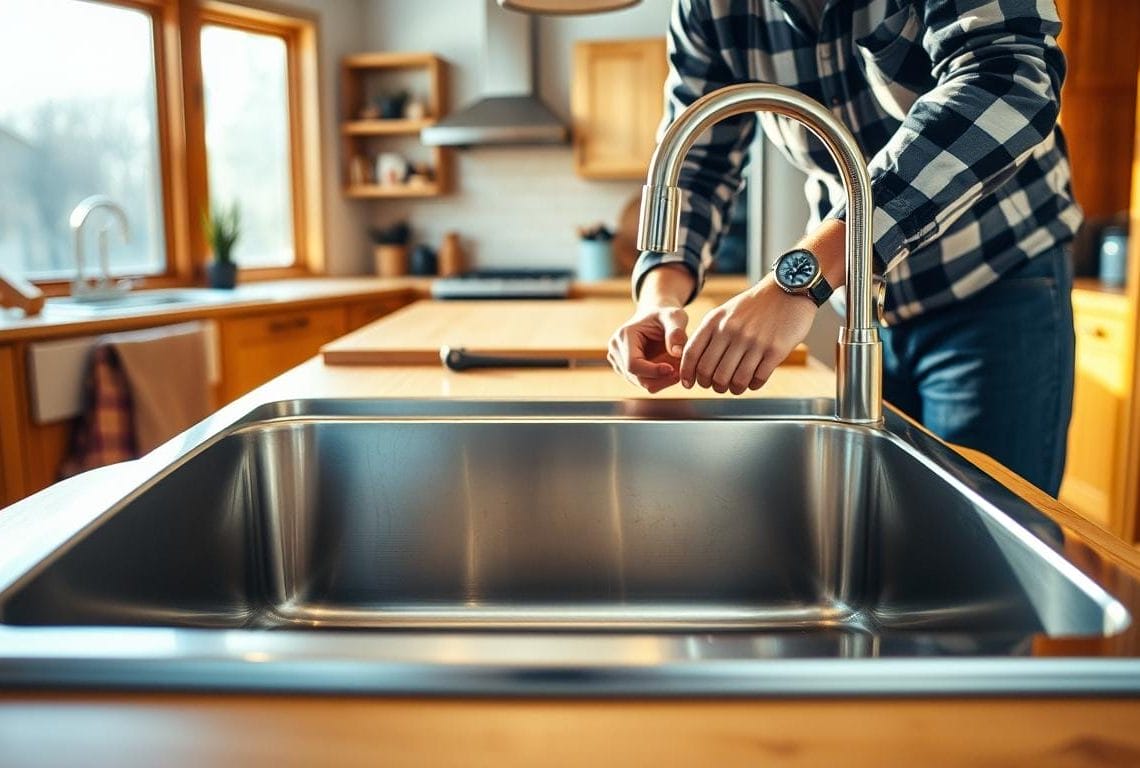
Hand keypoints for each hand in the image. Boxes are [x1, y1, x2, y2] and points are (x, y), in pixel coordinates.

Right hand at [608, 305, 688, 392]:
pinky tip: (669, 368)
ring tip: (677, 366)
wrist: (655, 317)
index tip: (673, 369)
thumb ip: (676, 332)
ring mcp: (618, 361)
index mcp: (624, 336)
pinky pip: (643, 382)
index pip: (633, 364)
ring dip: (661, 380)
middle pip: (636, 377)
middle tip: (681, 372)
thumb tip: (677, 353)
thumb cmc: (665, 315)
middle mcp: (616, 350)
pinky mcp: (624, 369)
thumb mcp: (675, 317)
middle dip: (661, 378)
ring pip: (640, 383)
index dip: (653, 371)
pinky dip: (658, 380)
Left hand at [679, 274, 815, 393]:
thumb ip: (709, 334)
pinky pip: (757, 379)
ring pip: (734, 380)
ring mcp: (754, 341)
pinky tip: (752, 381)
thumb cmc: (754, 306)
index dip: (687, 373)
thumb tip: (693, 364)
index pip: (692, 354)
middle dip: (711, 385)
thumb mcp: (725, 312)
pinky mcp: (775, 350)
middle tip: (717, 386)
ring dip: (733, 389)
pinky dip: (752, 385)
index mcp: (715, 321)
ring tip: (735, 387)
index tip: (689, 383)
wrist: (788, 290)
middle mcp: (732, 331)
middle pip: (710, 372)